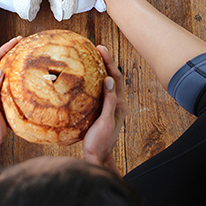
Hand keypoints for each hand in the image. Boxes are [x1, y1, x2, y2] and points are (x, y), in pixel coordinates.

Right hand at [83, 45, 127, 170]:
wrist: (97, 157)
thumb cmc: (100, 142)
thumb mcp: (105, 121)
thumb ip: (109, 101)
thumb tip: (108, 79)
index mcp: (119, 104)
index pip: (116, 78)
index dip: (109, 62)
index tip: (101, 48)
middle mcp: (116, 103)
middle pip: (113, 77)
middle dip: (106, 62)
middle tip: (97, 48)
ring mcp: (109, 107)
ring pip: (107, 84)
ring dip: (101, 70)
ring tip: (92, 58)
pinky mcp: (101, 110)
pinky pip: (99, 91)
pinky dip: (95, 81)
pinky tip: (85, 78)